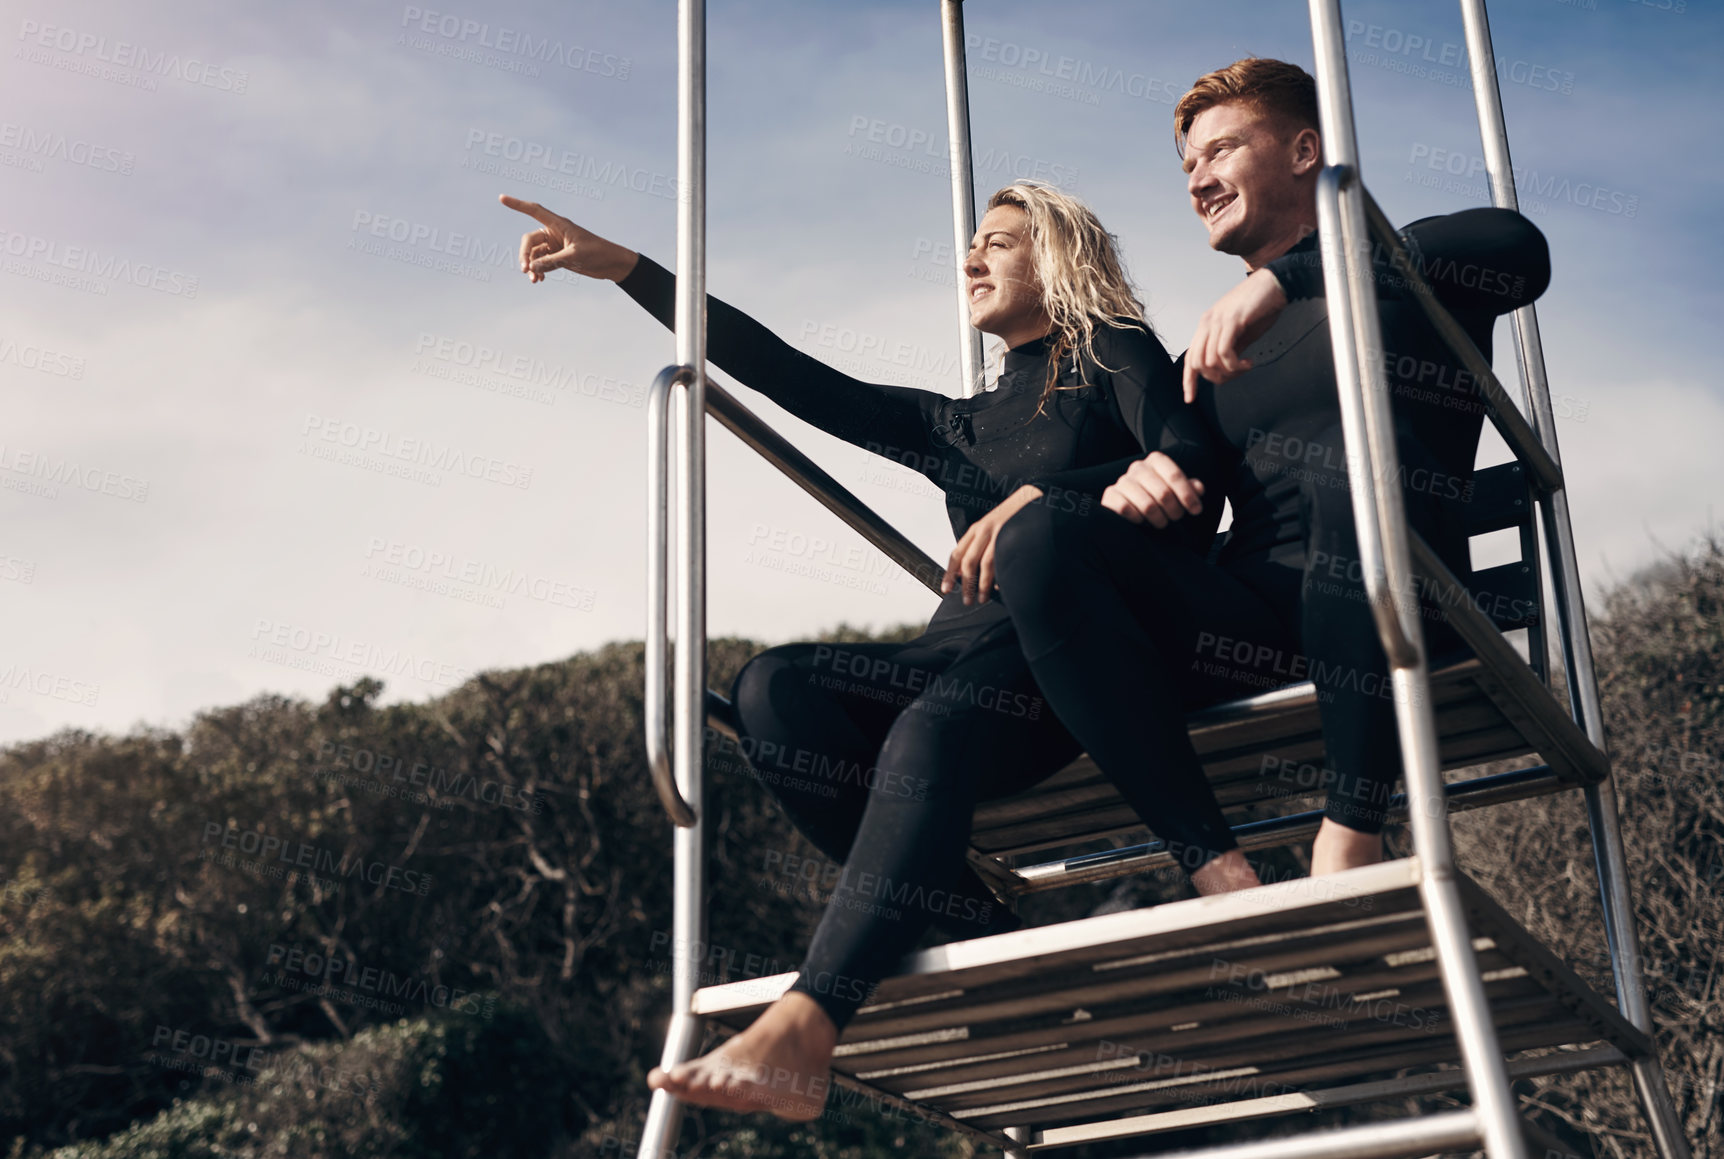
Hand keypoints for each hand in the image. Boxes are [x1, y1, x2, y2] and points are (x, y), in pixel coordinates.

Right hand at [498, 194, 637, 282]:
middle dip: (525, 255)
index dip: (517, 205)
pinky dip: (538, 270)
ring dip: (531, 266)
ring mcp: (555, 245)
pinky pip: (541, 263)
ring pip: (534, 254)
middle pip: (529, 240)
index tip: (501, 198)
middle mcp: (554, 233)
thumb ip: (553, 261)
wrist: (612, 264)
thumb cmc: (598, 254)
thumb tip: (531, 267)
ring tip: (534, 280)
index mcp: (559, 224)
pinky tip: (538, 280)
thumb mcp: (574, 257)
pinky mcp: (558, 258)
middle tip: (525, 270)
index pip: (534, 210)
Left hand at [941, 485, 1042, 604]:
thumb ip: (976, 547)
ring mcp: (999, 533)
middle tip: (967, 600)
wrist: (1031, 499)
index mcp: (975, 529)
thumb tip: (963, 574)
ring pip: (986, 564)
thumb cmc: (1009, 519)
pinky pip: (1003, 561)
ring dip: (982, 584)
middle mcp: (984, 530)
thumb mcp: (989, 529)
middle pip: (968, 562)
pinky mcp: (1014, 536)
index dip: (949, 573)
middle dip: (967, 584)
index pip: (957, 554)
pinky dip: (1000, 576)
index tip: (946, 589)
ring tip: (982, 598)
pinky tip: (999, 586)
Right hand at [1100, 452, 1204, 528]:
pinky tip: (1142, 521)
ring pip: (1147, 505)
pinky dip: (1138, 520)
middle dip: (1174, 511)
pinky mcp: (1110, 495)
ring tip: (1161, 522)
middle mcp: (1138, 467)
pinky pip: (1127, 510)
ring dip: (1158, 519)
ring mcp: (1122, 481)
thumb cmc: (1158, 498)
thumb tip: (1198, 488)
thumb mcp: (1177, 492)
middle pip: (1163, 493)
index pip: (1175, 476)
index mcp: (1156, 461)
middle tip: (1175, 518)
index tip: (1196, 510)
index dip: (1187, 495)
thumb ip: (1189, 489)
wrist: (1130, 507)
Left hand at [1182, 266, 1288, 401]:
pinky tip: (1249, 362)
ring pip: (1210, 360)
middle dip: (1215, 378)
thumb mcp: (1241, 333)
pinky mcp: (1232, 320)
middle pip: (1197, 364)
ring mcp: (1218, 321)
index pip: (1190, 358)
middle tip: (1236, 375)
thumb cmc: (1260, 308)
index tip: (1190, 399)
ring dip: (1229, 371)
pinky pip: (1224, 352)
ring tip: (1245, 367)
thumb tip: (1223, 371)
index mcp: (1206, 326)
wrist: (1275, 284)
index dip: (1188, 381)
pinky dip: (1235, 364)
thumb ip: (1229, 350)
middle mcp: (1207, 323)